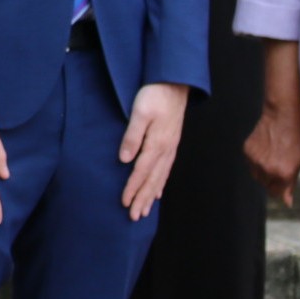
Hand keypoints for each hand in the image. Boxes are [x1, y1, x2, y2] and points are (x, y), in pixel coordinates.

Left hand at [118, 82, 188, 218]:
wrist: (174, 82)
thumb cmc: (155, 94)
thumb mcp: (140, 112)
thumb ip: (132, 136)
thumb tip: (124, 160)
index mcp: (157, 143)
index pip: (142, 171)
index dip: (133, 188)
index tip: (125, 203)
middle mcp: (166, 149)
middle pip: (153, 179)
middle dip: (143, 198)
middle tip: (134, 217)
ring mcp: (171, 146)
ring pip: (160, 176)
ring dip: (151, 194)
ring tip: (144, 210)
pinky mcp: (171, 142)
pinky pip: (166, 169)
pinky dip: (161, 183)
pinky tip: (157, 191)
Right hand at [244, 102, 299, 206]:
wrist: (283, 114)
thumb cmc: (297, 137)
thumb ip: (291, 183)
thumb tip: (286, 202)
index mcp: (283, 174)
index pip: (277, 194)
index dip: (282, 190)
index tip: (285, 182)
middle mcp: (267, 169)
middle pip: (266, 186)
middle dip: (273, 180)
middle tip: (281, 166)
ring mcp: (255, 160)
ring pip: (257, 175)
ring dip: (263, 171)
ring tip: (273, 156)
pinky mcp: (247, 151)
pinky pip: (250, 164)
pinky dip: (256, 160)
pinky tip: (266, 149)